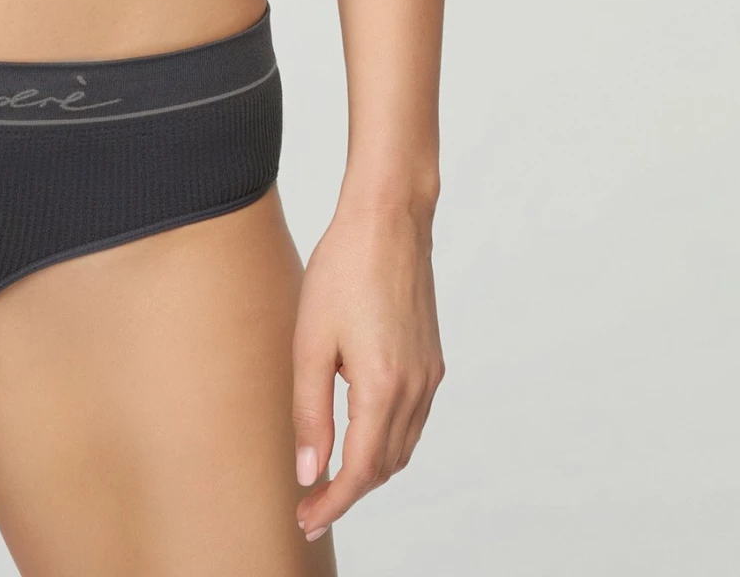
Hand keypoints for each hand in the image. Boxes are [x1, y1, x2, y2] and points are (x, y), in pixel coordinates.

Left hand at [290, 197, 444, 544]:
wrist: (388, 220)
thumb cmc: (343, 270)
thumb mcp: (311, 342)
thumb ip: (310, 412)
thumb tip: (309, 471)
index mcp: (383, 388)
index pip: (359, 471)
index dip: (333, 503)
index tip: (307, 519)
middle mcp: (415, 389)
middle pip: (384, 466)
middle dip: (349, 492)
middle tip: (311, 505)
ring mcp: (429, 375)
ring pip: (403, 447)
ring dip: (370, 468)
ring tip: (331, 476)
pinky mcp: (432, 359)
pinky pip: (413, 420)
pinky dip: (387, 440)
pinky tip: (361, 433)